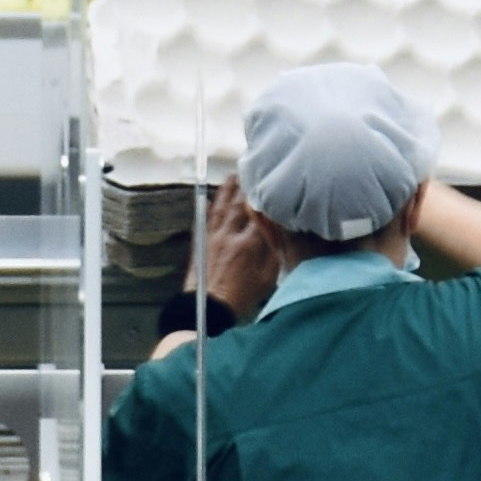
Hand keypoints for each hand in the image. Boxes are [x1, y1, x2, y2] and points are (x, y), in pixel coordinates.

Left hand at [190, 184, 290, 319]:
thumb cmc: (241, 297)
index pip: (260, 213)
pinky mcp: (200, 244)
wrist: (209, 309)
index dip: (267, 198)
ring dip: (227, 190)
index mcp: (249, 243)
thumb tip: (280, 230)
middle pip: (239, 204)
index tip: (273, 185)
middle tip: (252, 171)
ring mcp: (212, 237)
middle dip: (247, 186)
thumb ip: (274, 251)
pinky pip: (204, 219)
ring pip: (220, 207)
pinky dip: (208, 207)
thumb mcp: (267, 277)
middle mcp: (229, 235)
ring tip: (233, 176)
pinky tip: (210, 199)